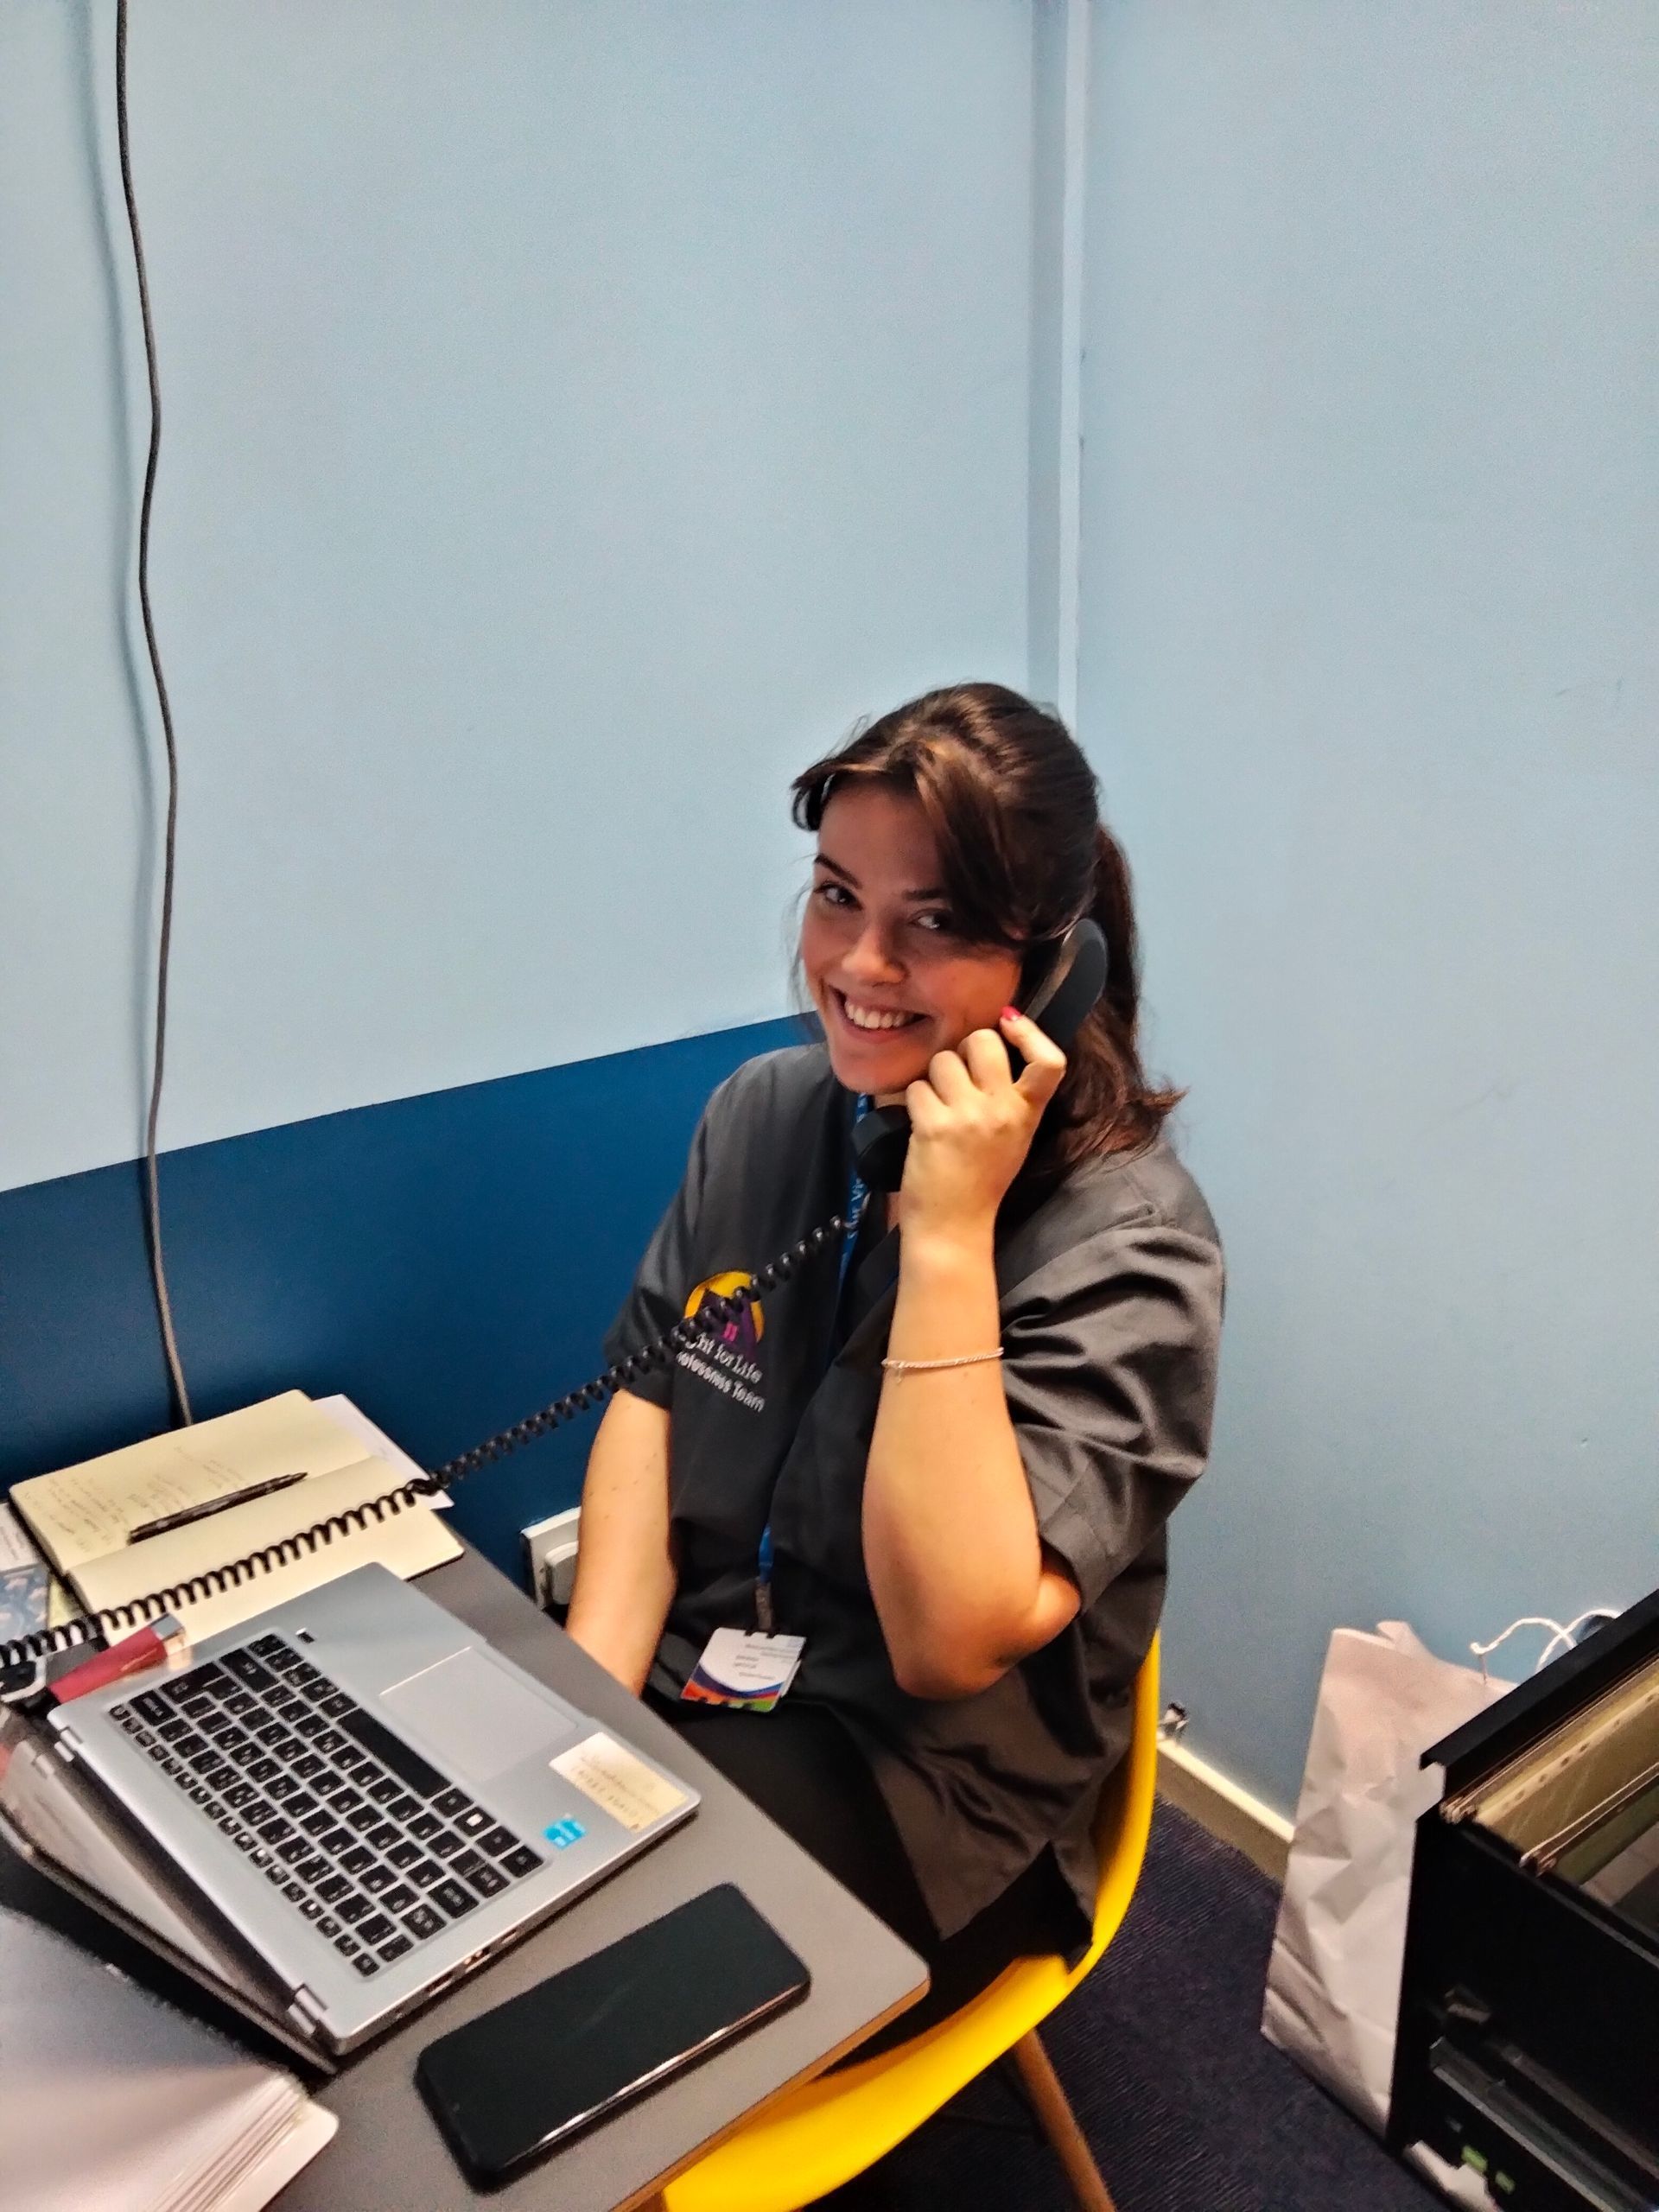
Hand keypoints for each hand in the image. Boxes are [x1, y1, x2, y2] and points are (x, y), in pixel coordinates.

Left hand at [898, 1007, 1066, 1242]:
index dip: (1030, 1031)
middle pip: (984, 1041)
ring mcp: (968, 1117)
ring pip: (942, 1060)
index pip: (1050, 1061)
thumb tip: (995, 1042)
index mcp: (1027, 1113)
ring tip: (938, 1107)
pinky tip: (922, 1124)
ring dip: (934, 1078)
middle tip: (958, 1076)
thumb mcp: (1014, 1136)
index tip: (1009, 1021)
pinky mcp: (934, 1126)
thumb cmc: (982, 1179)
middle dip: (964, 1049)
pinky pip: (916, 1088)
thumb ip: (1011, 1096)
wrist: (954, 1224)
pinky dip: (914, 1102)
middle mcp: (1003, 1110)